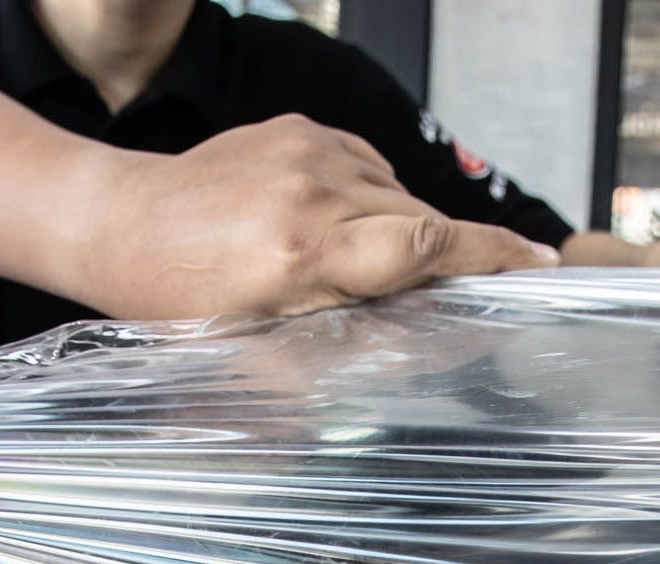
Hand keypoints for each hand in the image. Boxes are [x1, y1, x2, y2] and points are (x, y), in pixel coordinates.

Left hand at [76, 114, 559, 317]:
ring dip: (393, 231)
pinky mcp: (300, 126)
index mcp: (303, 250)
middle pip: (421, 218)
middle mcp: (312, 189)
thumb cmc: (179, 298)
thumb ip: (345, 338)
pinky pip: (366, 169)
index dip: (489, 256)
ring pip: (396, 194)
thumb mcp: (259, 342)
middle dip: (445, 256)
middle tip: (441, 294)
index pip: (425, 243)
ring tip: (346, 267)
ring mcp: (307, 148)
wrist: (119, 222)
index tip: (540, 264)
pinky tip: (327, 229)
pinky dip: (365, 202)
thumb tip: (425, 337)